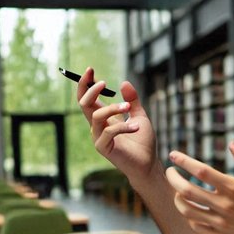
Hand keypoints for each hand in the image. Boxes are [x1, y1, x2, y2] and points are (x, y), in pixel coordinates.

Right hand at [77, 67, 157, 181]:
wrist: (148, 164)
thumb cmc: (143, 142)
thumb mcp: (140, 116)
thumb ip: (133, 100)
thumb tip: (124, 83)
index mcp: (104, 118)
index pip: (88, 98)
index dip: (86, 84)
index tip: (90, 69)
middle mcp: (98, 126)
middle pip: (84, 104)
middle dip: (91, 90)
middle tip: (103, 82)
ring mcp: (99, 137)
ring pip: (97, 116)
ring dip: (113, 108)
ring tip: (128, 107)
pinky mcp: (104, 148)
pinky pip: (109, 131)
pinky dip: (123, 126)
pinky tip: (136, 127)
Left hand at [166, 142, 233, 233]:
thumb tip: (231, 144)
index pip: (201, 171)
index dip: (184, 161)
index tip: (174, 155)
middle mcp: (225, 206)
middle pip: (187, 190)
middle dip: (173, 179)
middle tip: (170, 172)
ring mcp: (222, 223)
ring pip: (187, 211)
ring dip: (177, 198)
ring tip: (178, 191)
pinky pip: (197, 227)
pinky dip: (189, 216)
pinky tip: (190, 209)